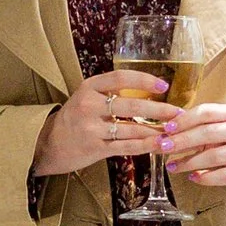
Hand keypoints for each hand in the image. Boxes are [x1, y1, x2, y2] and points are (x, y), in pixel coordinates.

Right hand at [32, 69, 181, 177]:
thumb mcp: (86, 97)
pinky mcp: (95, 148)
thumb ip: (110, 93)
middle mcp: (89, 105)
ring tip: (173, 131)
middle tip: (178, 113)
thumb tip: (148, 92)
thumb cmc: (74, 119)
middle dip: (159, 110)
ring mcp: (91, 128)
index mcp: (89, 87)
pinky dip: (145, 146)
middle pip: (131, 105)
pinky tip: (158, 145)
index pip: (121, 78)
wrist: (48, 144)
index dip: (145, 80)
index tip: (164, 85)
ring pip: (131, 128)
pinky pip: (126, 146)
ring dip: (156, 130)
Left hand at [157, 103, 225, 188]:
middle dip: (181, 141)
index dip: (185, 120)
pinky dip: (206, 178)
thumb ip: (203, 124)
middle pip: (207, 134)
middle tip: (163, 147)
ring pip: (213, 157)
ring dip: (188, 162)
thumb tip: (169, 129)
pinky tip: (193, 177)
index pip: (206, 112)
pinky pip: (223, 176)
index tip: (167, 128)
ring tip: (172, 166)